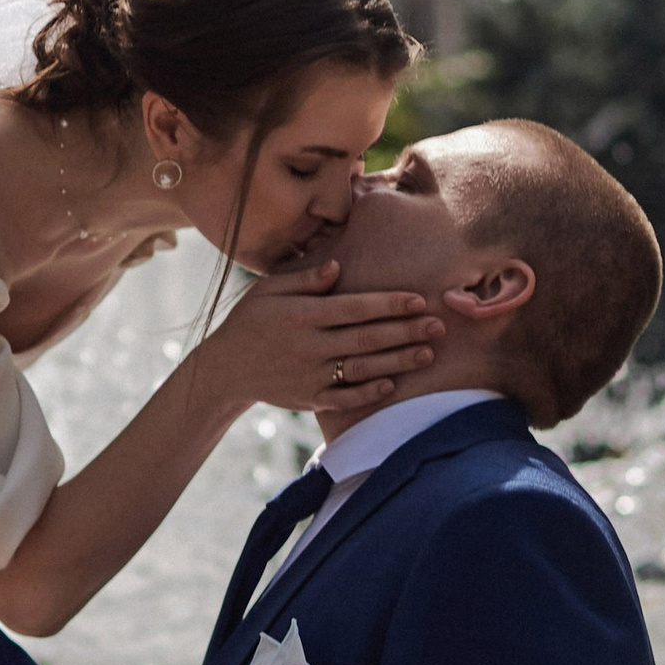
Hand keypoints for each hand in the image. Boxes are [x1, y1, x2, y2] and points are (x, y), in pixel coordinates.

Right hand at [205, 266, 444, 418]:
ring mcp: (310, 375)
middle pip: (366, 338)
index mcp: (302, 315)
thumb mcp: (268, 289)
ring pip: (362, 368)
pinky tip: (393, 384)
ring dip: (398, 361)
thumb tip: (337, 266)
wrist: (225, 368)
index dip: (389, 304)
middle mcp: (309, 346)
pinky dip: (369, 393)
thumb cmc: (251, 320)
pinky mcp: (309, 398)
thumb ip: (304, 279)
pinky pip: (344, 398)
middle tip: (439, 325)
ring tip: (428, 353)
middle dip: (406, 331)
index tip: (419, 300)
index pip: (354, 308)